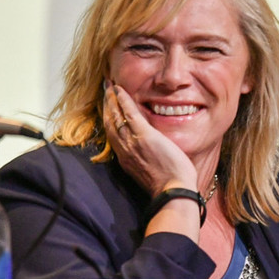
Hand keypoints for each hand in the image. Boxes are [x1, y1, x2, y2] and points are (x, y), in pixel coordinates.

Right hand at [103, 82, 197, 196]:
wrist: (172, 191)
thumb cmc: (169, 185)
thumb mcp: (149, 172)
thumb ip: (145, 160)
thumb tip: (150, 152)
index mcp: (125, 159)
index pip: (113, 135)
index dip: (108, 120)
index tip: (107, 109)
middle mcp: (124, 149)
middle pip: (110, 123)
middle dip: (106, 106)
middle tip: (105, 91)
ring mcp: (132, 142)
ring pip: (116, 116)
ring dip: (111, 100)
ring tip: (110, 87)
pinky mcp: (144, 136)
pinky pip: (130, 114)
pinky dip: (123, 100)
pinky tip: (120, 90)